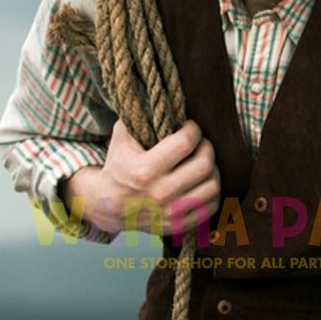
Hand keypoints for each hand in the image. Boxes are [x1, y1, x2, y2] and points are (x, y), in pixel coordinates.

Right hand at [62, 119, 220, 236]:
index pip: (185, 143)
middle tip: (200, 143)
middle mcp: (159, 194)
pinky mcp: (178, 226)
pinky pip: (211, 207)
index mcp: (144, 171)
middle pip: (204, 164)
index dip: (193, 129)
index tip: (190, 127)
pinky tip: (202, 181)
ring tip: (202, 161)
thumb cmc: (119, 164)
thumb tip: (160, 93)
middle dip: (206, 147)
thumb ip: (139, 115)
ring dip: (212, 170)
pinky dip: (211, 192)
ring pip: (213, 186)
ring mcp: (170, 213)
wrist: (107, 204)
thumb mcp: (121, 137)